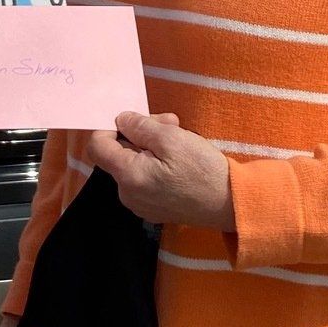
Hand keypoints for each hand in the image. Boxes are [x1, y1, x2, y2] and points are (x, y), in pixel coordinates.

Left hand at [84, 112, 233, 229]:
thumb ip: (140, 126)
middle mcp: (127, 194)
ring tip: (179, 135)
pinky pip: (144, 178)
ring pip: (133, 164)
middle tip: (170, 122)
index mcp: (128, 177)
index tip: (133, 118)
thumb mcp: (171, 138)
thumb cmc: (202, 170)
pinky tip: (178, 157)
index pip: (97, 146)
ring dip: (151, 145)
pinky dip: (155, 163)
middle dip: (140, 132)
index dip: (108, 126)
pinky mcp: (154, 208)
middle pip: (118, 154)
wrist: (230, 205)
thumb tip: (121, 120)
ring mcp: (140, 204)